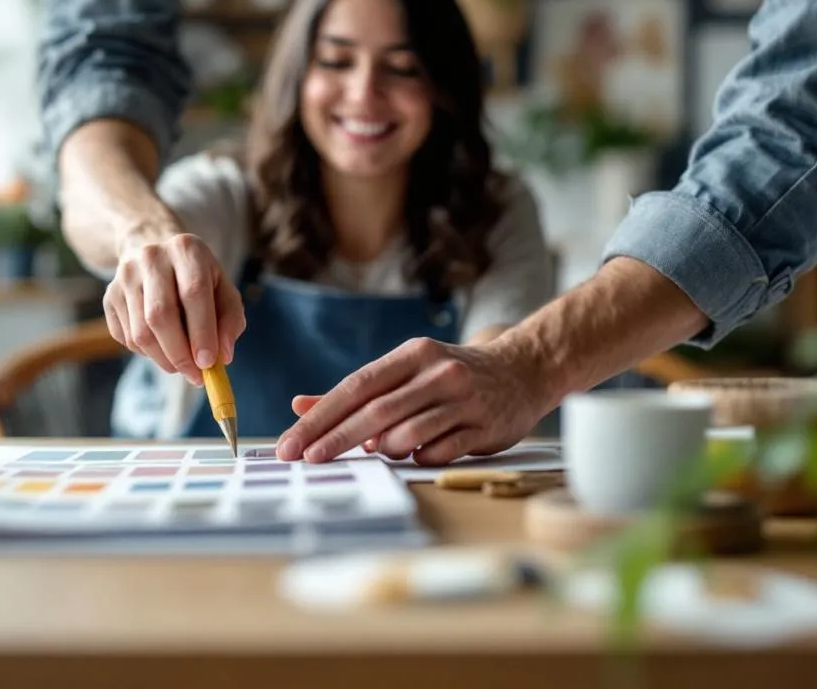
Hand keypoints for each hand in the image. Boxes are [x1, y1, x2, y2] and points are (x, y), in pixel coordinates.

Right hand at [103, 230, 245, 384]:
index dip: (202, 332)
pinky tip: (161, 347)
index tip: (208, 363)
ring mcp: (125, 276)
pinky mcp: (109, 296)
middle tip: (195, 376)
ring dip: (163, 359)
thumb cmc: (197, 278)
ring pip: (140, 332)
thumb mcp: (222, 289)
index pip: (193, 293)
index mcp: (186, 249)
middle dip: (179, 353)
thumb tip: (222, 355)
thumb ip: (230, 320)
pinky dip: (147, 353)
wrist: (155, 252)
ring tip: (181, 365)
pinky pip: (126, 337)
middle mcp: (151, 257)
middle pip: (160, 315)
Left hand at [277, 337, 553, 465]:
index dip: (321, 416)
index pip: (356, 386)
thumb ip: (356, 392)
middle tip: (305, 460)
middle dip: (334, 439)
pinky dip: (419, 457)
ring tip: (382, 448)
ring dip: (384, 449)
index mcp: (413, 355)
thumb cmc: (451, 375)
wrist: (524, 370)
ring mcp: (464, 401)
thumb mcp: (406, 370)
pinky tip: (418, 453)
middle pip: (375, 412)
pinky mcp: (485, 428)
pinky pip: (439, 453)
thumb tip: (300, 406)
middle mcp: (438, 373)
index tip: (292, 442)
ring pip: (407, 435)